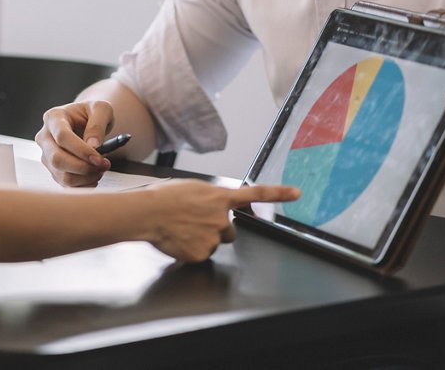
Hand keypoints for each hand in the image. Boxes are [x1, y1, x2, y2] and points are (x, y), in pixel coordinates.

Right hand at [36, 99, 117, 186]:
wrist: (87, 122)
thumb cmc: (93, 113)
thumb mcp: (102, 109)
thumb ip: (98, 124)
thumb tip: (93, 146)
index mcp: (53, 117)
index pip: (62, 137)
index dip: (81, 150)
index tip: (100, 158)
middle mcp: (45, 137)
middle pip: (57, 159)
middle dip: (83, 167)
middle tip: (104, 165)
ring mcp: (46, 155)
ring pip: (62, 175)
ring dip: (86, 177)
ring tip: (101, 169)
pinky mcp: (52, 170)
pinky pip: (65, 184)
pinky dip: (83, 185)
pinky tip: (94, 176)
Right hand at [141, 180, 300, 262]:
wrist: (147, 213)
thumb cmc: (162, 197)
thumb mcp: (191, 188)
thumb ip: (208, 198)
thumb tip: (211, 207)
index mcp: (219, 197)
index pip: (256, 193)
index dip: (279, 193)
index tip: (297, 193)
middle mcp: (222, 218)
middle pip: (230, 231)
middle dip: (217, 229)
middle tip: (196, 223)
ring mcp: (214, 237)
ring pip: (215, 243)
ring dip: (203, 239)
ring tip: (182, 229)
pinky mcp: (203, 253)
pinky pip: (201, 255)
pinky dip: (191, 250)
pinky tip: (179, 240)